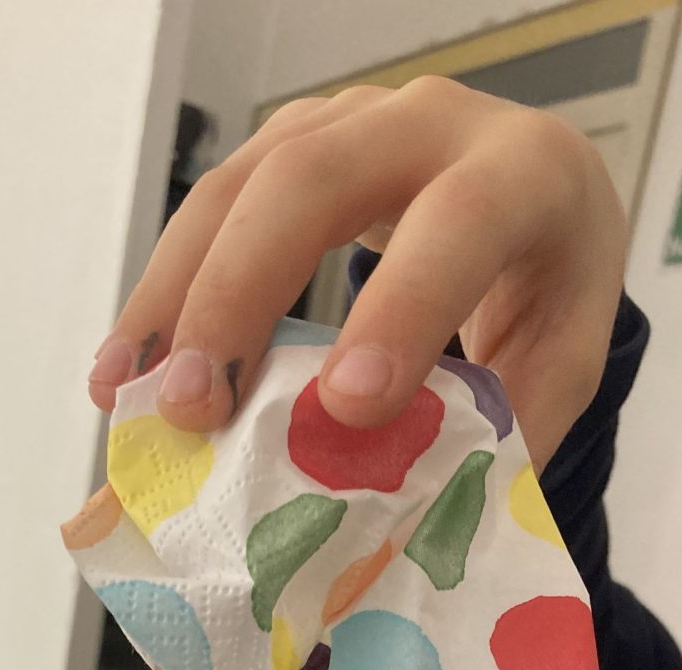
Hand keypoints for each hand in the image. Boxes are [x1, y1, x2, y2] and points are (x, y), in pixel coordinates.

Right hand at [89, 79, 625, 468]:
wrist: (531, 204)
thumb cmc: (542, 291)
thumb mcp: (556, 363)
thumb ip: (502, 435)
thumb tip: (409, 532)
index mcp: (524, 174)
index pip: (457, 224)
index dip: (397, 310)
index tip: (344, 409)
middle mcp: (430, 126)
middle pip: (311, 182)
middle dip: (241, 297)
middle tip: (197, 409)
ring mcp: (345, 126)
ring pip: (236, 189)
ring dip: (175, 299)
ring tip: (133, 396)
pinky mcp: (285, 149)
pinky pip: (206, 212)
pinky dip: (160, 295)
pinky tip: (124, 372)